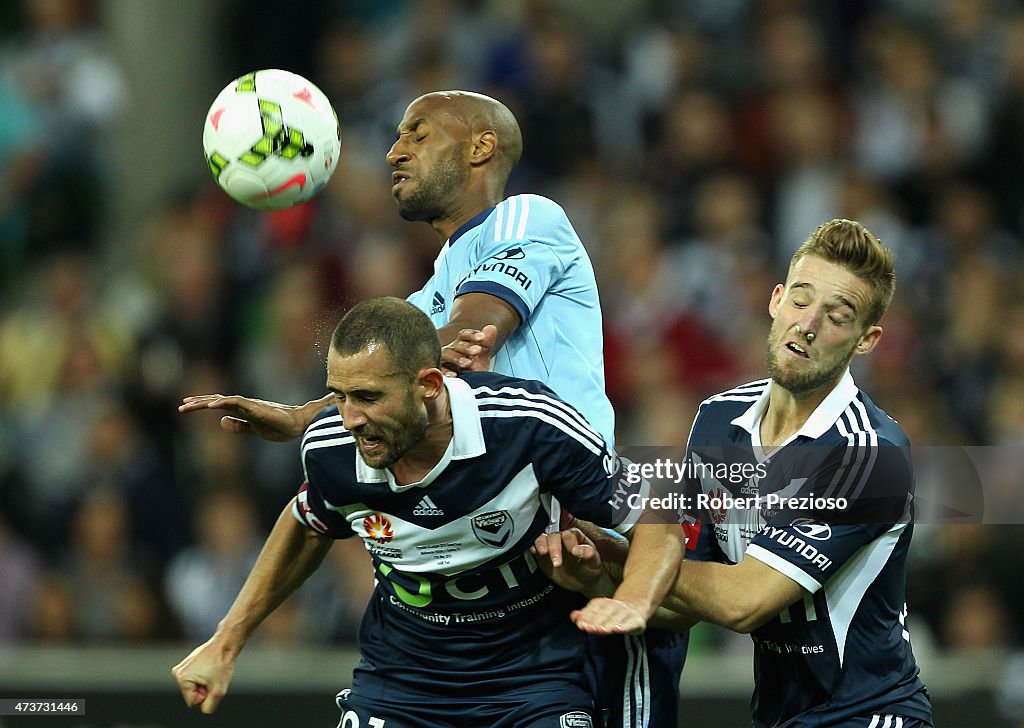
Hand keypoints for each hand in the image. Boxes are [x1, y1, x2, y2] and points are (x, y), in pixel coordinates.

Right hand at [171, 638, 236, 714]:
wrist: (225, 644)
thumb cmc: (222, 664)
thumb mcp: (219, 691)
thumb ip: (209, 706)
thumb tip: (204, 709)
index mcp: (182, 678)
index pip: (192, 702)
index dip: (205, 696)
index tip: (212, 683)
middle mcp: (177, 673)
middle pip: (191, 695)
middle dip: (203, 690)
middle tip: (213, 677)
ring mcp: (181, 667)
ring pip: (193, 687)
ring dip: (204, 683)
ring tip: (212, 671)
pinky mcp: (186, 664)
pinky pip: (195, 679)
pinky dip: (203, 677)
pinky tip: (210, 668)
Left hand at [178, 393, 333, 441]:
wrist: (299, 426)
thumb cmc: (282, 428)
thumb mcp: (255, 430)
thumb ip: (239, 426)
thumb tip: (221, 422)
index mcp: (244, 411)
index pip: (220, 405)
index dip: (203, 404)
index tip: (187, 405)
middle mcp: (245, 405)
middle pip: (218, 401)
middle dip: (199, 403)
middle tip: (181, 406)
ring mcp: (250, 405)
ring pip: (223, 400)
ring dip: (205, 402)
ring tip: (189, 406)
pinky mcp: (256, 407)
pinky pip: (237, 402)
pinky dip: (223, 403)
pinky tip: (211, 407)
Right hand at [440, 325, 497, 375]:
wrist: (471, 390)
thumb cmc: (475, 370)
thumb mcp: (482, 357)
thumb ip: (487, 344)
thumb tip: (492, 327)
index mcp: (461, 345)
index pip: (463, 335)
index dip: (472, 335)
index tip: (482, 337)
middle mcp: (451, 351)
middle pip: (455, 345)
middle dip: (466, 347)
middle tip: (477, 350)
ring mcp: (444, 362)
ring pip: (446, 355)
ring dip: (456, 358)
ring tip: (468, 363)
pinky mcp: (440, 374)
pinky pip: (440, 371)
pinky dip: (446, 372)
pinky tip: (454, 374)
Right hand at [532, 528, 607, 594]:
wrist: (582, 581)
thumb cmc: (589, 568)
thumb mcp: (594, 562)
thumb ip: (589, 554)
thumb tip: (578, 549)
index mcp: (576, 537)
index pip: (569, 534)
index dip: (570, 541)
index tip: (573, 551)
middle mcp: (562, 538)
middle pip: (554, 536)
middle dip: (553, 546)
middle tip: (557, 562)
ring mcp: (551, 546)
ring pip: (542, 538)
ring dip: (541, 544)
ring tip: (543, 552)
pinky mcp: (542, 555)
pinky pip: (535, 548)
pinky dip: (533, 548)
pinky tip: (534, 552)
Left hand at [571, 597, 647, 635]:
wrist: (635, 607)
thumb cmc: (612, 614)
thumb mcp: (598, 612)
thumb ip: (585, 615)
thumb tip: (574, 617)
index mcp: (602, 603)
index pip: (593, 610)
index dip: (587, 618)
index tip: (581, 626)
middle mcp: (614, 605)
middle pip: (603, 614)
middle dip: (596, 622)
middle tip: (588, 629)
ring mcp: (626, 612)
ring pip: (615, 619)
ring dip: (607, 625)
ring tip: (600, 630)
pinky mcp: (636, 620)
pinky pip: (629, 623)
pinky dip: (623, 626)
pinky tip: (617, 630)